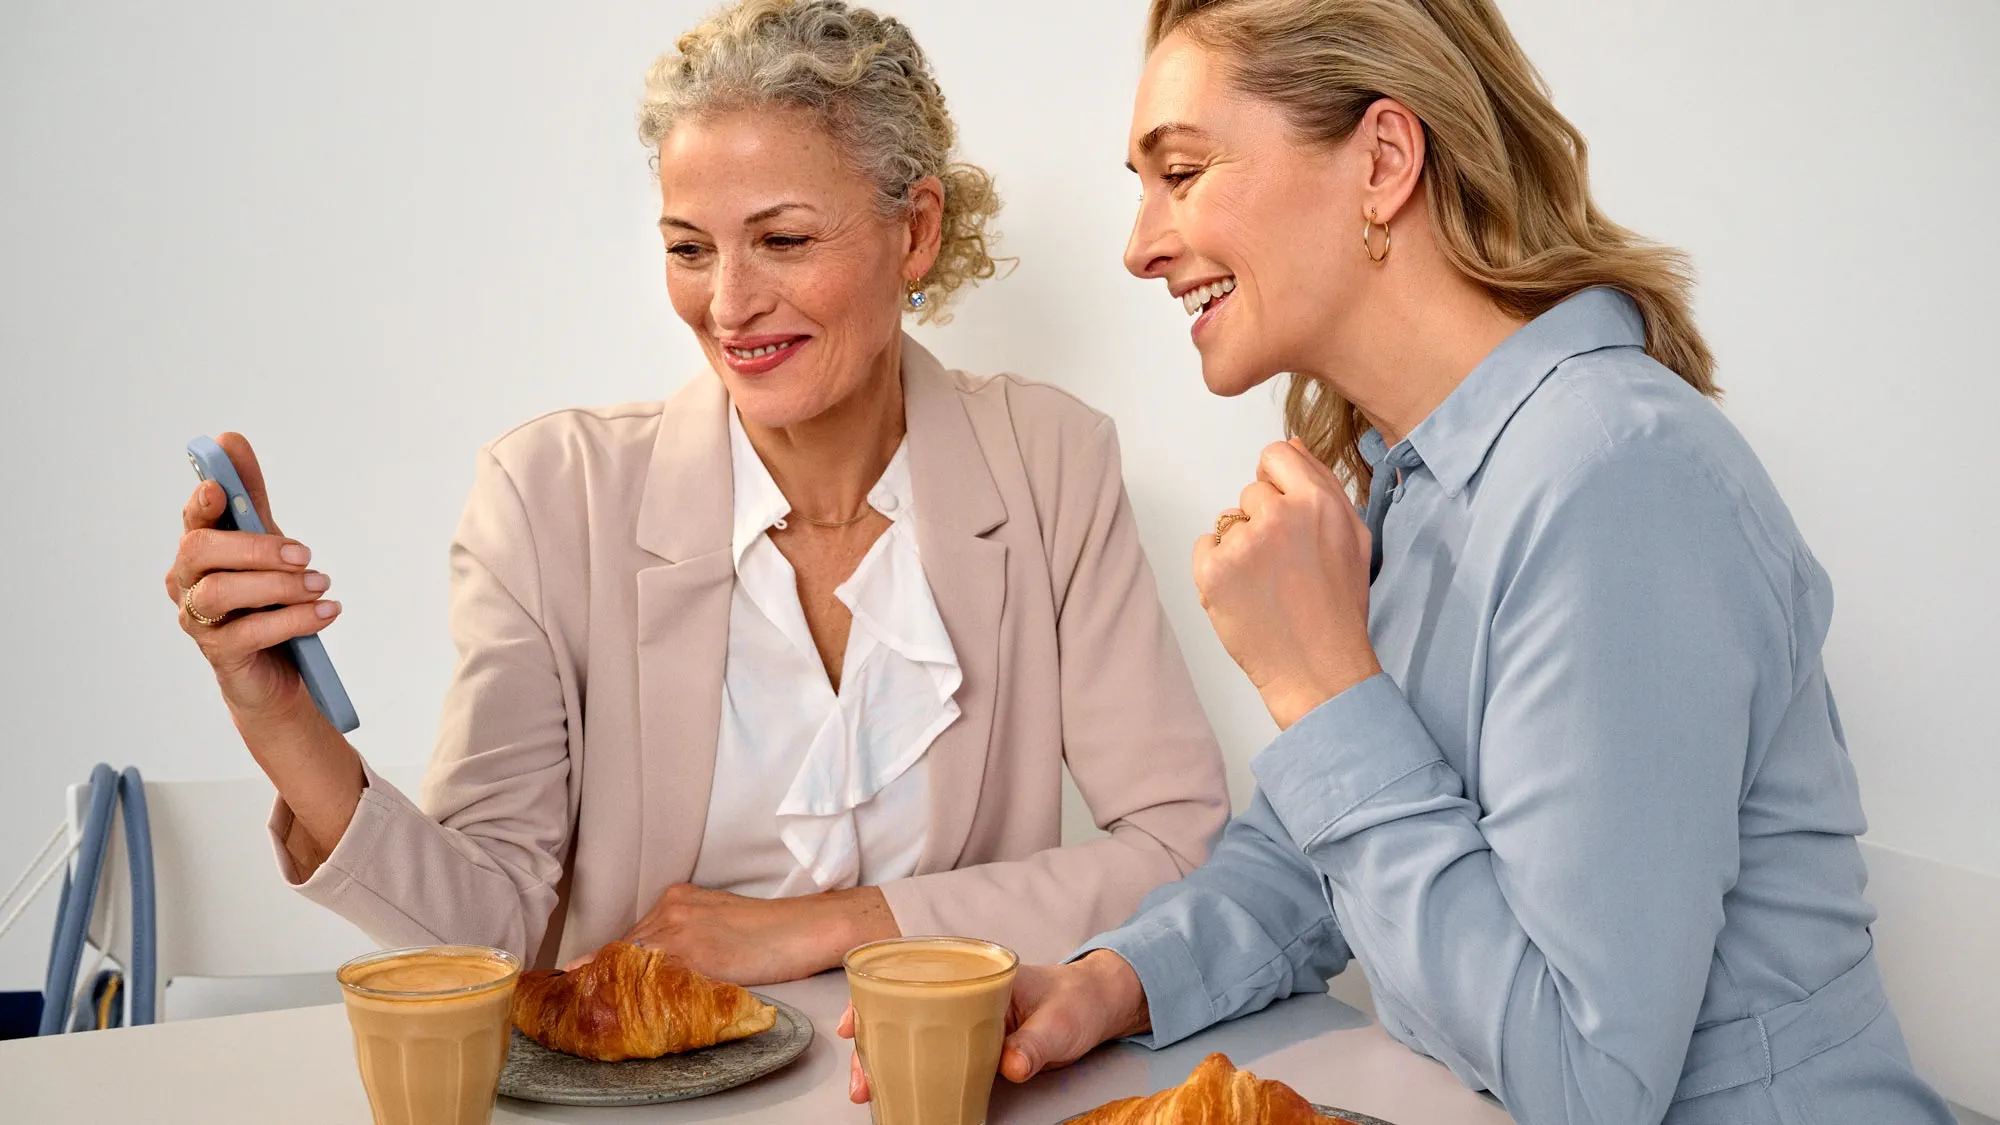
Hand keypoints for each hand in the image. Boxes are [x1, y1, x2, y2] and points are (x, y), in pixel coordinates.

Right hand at [165, 432, 339, 722]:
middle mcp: (187, 580)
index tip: (220, 489)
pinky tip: (327, 612)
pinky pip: (249, 631)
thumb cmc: (266, 599)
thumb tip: (230, 439)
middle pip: (201, 550)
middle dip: (256, 546)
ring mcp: (197, 618)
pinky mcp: (220, 653)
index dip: (203, 501)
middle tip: (305, 554)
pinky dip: (294, 619)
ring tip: (321, 585)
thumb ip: (251, 498)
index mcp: (199, 548)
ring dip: (278, 585)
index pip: (193, 517)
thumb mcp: (266, 544)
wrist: (281, 670)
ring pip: (221, 591)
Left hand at [597, 883, 896, 985]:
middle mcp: (671, 908)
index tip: (589, 985)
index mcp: (677, 898)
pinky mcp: (693, 951)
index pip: (630, 938)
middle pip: (622, 950)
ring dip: (615, 991)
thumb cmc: (771, 933)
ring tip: (601, 1016)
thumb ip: (686, 941)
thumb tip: (656, 974)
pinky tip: (627, 1014)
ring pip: (630, 964)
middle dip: (605, 979)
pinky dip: (638, 998)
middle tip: (589, 1008)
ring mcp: (680, 928)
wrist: (806, 928)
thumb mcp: (719, 927)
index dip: (609, 966)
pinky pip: (654, 979)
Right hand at [839, 952, 1148, 1101]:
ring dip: (886, 1058)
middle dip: (872, 1040)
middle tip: (861, 1077)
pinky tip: (896, 1087)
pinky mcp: (970, 1039)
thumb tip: (1011, 1065)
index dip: (873, 995)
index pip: (911, 973)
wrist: (1099, 1008)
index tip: (855, 1022)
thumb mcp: (1060, 1022)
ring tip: (869, 1089)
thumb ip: (1035, 1043)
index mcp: (974, 970)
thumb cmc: (1077, 1002)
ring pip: (911, 1031)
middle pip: (901, 1007)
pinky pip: (932, 1050)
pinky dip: (909, 1066)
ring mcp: (963, 1015)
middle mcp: (961, 989)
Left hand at [1194, 439, 1381, 728]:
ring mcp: (1243, 544)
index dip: (1278, 482)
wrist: (1318, 669)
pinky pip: (1204, 547)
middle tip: (1285, 565)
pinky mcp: (1213, 572)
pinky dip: (1217, 568)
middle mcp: (1279, 516)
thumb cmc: (1339, 606)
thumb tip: (1292, 446)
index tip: (1285, 513)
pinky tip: (1245, 593)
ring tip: (1268, 584)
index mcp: (1318, 502)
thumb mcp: (1352, 536)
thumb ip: (1322, 484)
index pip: (1276, 455)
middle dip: (1263, 521)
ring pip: (1228, 521)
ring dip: (1241, 546)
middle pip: (1251, 491)